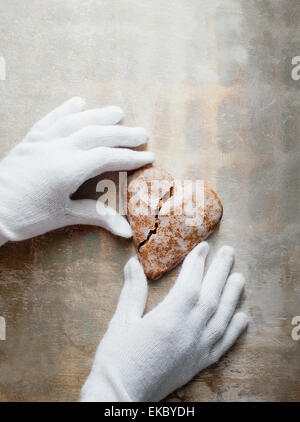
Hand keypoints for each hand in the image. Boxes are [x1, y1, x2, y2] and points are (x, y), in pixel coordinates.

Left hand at [0, 97, 153, 245]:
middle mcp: (57, 149)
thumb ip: (97, 216)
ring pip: (76, 121)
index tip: (148, 157)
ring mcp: (42, 141)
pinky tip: (78, 103)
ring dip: (99, 115)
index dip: (130, 157)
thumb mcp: (64, 216)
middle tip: (143, 134)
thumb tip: (127, 231)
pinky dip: (66, 109)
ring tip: (118, 112)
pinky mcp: (30, 140)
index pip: (107, 157)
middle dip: (123, 134)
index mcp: (68, 169)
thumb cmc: (26, 217)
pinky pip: (50, 119)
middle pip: (97, 134)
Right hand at [81, 242, 248, 401]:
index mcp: (169, 317)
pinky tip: (242, 317)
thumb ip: (132, 291)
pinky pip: (223, 345)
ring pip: (222, 317)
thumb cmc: (117, 358)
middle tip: (229, 252)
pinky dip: (235, 330)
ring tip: (239, 277)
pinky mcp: (199, 364)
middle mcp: (189, 331)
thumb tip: (133, 264)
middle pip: (211, 295)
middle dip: (221, 270)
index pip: (190, 282)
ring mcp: (197, 349)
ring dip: (233, 295)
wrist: (120, 396)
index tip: (203, 248)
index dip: (197, 262)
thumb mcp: (121, 320)